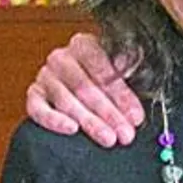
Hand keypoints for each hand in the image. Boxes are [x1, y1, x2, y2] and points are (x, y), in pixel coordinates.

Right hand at [25, 32, 144, 146]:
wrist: (82, 81)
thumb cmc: (106, 77)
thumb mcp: (124, 70)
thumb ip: (132, 72)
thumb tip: (148, 81)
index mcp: (84, 44)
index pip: (102, 67)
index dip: (121, 94)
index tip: (135, 116)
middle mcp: (61, 58)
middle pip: (85, 87)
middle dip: (109, 113)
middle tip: (125, 133)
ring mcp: (45, 77)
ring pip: (66, 100)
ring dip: (90, 121)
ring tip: (108, 138)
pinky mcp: (34, 96)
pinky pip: (38, 109)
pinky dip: (54, 120)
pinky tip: (72, 129)